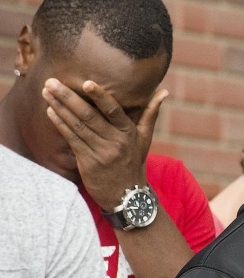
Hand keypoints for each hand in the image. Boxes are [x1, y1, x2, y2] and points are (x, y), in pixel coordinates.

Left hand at [43, 78, 167, 209]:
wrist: (126, 195)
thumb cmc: (134, 162)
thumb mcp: (145, 138)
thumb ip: (151, 113)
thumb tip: (163, 92)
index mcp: (129, 133)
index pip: (114, 111)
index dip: (100, 96)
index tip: (86, 83)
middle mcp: (115, 142)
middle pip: (89, 115)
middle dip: (68, 97)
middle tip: (52, 82)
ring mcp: (101, 152)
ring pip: (77, 126)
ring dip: (59, 108)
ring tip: (46, 92)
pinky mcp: (87, 162)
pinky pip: (72, 139)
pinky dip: (60, 124)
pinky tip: (50, 111)